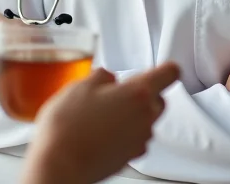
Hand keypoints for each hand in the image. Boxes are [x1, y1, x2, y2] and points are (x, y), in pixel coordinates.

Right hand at [22, 63, 179, 183]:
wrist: (60, 162)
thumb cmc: (69, 125)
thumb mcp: (81, 85)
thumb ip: (102, 76)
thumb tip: (108, 79)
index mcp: (137, 93)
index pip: (169, 74)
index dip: (166, 68)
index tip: (164, 67)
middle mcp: (144, 118)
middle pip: (159, 100)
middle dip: (145, 93)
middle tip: (120, 90)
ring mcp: (139, 141)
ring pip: (146, 120)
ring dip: (132, 114)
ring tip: (103, 111)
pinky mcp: (129, 158)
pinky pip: (135, 138)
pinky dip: (124, 132)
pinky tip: (101, 130)